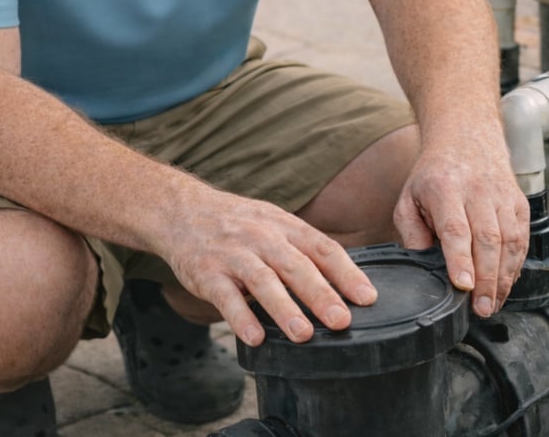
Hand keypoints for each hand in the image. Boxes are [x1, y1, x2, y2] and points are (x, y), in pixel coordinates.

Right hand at [159, 189, 378, 346]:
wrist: (180, 210)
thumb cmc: (235, 223)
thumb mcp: (271, 222)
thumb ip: (302, 248)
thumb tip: (345, 281)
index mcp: (282, 225)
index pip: (320, 246)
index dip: (345, 272)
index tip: (367, 298)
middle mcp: (260, 236)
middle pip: (295, 264)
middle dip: (320, 293)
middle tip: (342, 320)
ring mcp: (232, 254)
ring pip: (262, 280)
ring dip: (284, 307)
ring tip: (304, 334)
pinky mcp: (206, 273)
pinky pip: (225, 297)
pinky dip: (241, 318)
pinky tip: (256, 337)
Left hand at [393, 140, 528, 316]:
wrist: (465, 137)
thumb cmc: (433, 175)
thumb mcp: (408, 197)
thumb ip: (411, 231)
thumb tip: (421, 262)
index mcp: (444, 188)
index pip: (455, 229)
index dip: (460, 260)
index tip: (463, 286)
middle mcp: (477, 191)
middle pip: (487, 240)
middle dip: (486, 279)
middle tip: (480, 308)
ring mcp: (502, 196)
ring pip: (510, 241)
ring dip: (503, 278)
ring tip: (493, 304)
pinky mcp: (519, 203)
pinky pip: (522, 239)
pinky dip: (516, 265)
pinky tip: (505, 283)